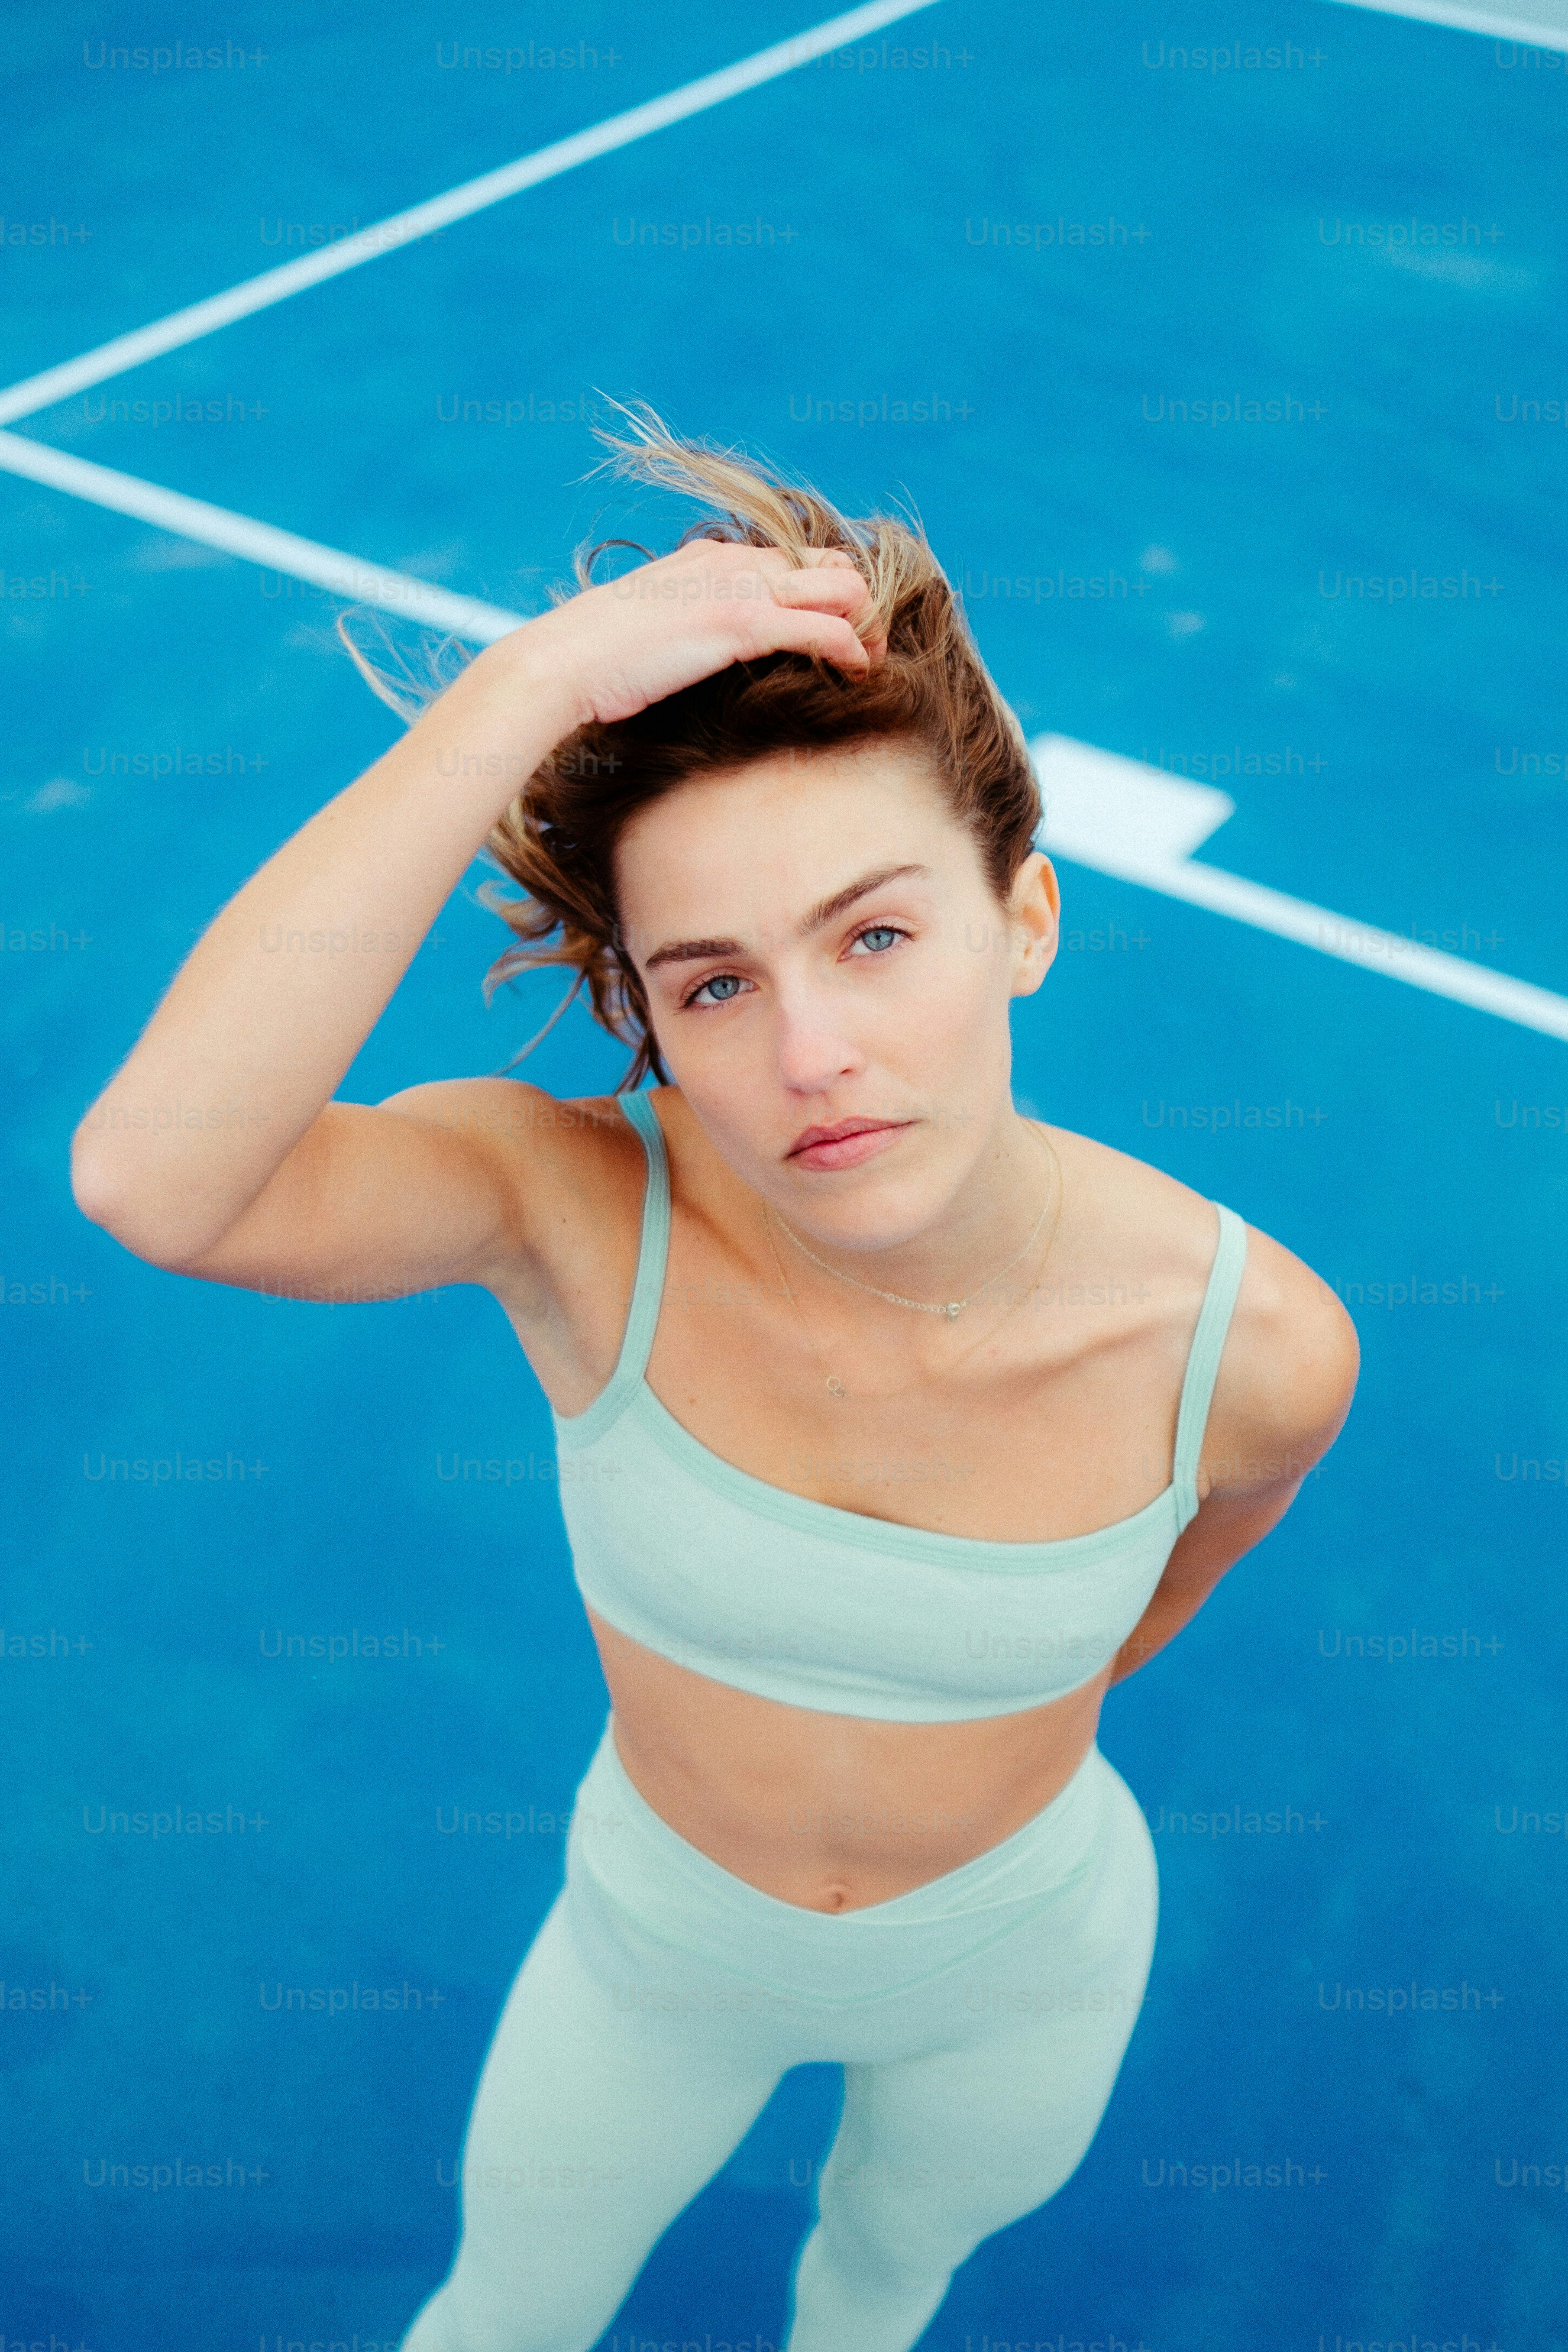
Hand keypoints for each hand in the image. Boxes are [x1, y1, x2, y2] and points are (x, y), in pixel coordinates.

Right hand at [482, 539, 887, 730]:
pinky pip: (821, 629)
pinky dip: (852, 648)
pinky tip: (863, 670)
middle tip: (873, 645)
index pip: (792, 558)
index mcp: (709, 558)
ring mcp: (736, 589)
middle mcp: (730, 562)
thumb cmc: (594, 660)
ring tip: (877, 659)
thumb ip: (686, 620)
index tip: (841, 627)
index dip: (828, 590)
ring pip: (838, 589)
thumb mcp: (649, 627)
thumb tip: (699, 646)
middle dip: (861, 602)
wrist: (559, 666)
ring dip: (868, 625)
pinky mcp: (738, 624)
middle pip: (829, 565)